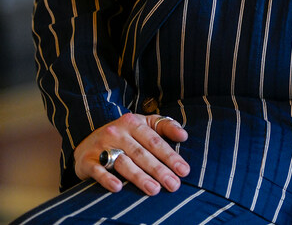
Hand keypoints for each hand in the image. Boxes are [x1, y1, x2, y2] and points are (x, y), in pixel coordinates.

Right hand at [73, 112, 189, 194]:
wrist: (86, 143)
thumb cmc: (123, 135)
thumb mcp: (142, 124)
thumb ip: (164, 126)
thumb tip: (184, 134)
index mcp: (133, 122)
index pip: (155, 141)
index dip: (170, 156)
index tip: (184, 170)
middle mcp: (118, 132)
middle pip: (141, 153)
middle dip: (159, 170)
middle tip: (174, 185)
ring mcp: (102, 146)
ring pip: (123, 162)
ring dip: (139, 177)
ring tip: (154, 189)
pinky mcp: (88, 160)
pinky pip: (98, 170)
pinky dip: (108, 179)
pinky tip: (118, 188)